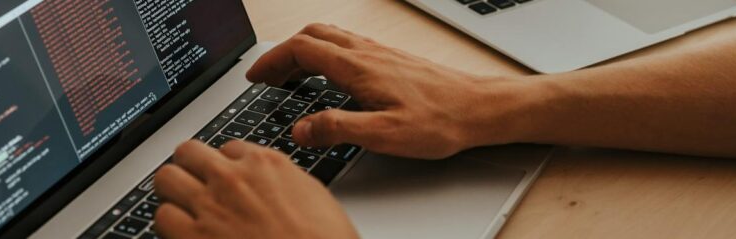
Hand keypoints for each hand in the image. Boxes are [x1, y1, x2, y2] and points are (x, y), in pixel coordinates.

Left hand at [152, 140, 358, 238]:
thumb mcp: (312, 195)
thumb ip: (281, 181)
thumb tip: (266, 182)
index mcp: (266, 164)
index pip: (227, 148)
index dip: (225, 166)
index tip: (227, 180)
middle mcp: (234, 178)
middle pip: (188, 152)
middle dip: (189, 169)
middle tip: (195, 186)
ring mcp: (211, 205)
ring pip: (166, 178)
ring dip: (173, 193)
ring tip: (183, 208)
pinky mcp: (194, 237)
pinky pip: (162, 216)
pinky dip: (169, 224)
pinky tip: (182, 233)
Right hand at [246, 24, 540, 158]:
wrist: (480, 108)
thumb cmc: (440, 121)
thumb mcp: (384, 134)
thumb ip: (339, 129)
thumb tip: (301, 129)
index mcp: (359, 67)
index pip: (302, 49)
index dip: (272, 61)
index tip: (256, 77)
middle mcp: (367, 53)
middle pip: (312, 36)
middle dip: (282, 53)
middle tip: (267, 77)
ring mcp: (379, 53)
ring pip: (329, 37)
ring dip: (302, 51)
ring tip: (289, 76)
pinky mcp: (391, 60)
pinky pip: (346, 46)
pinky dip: (324, 54)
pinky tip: (329, 76)